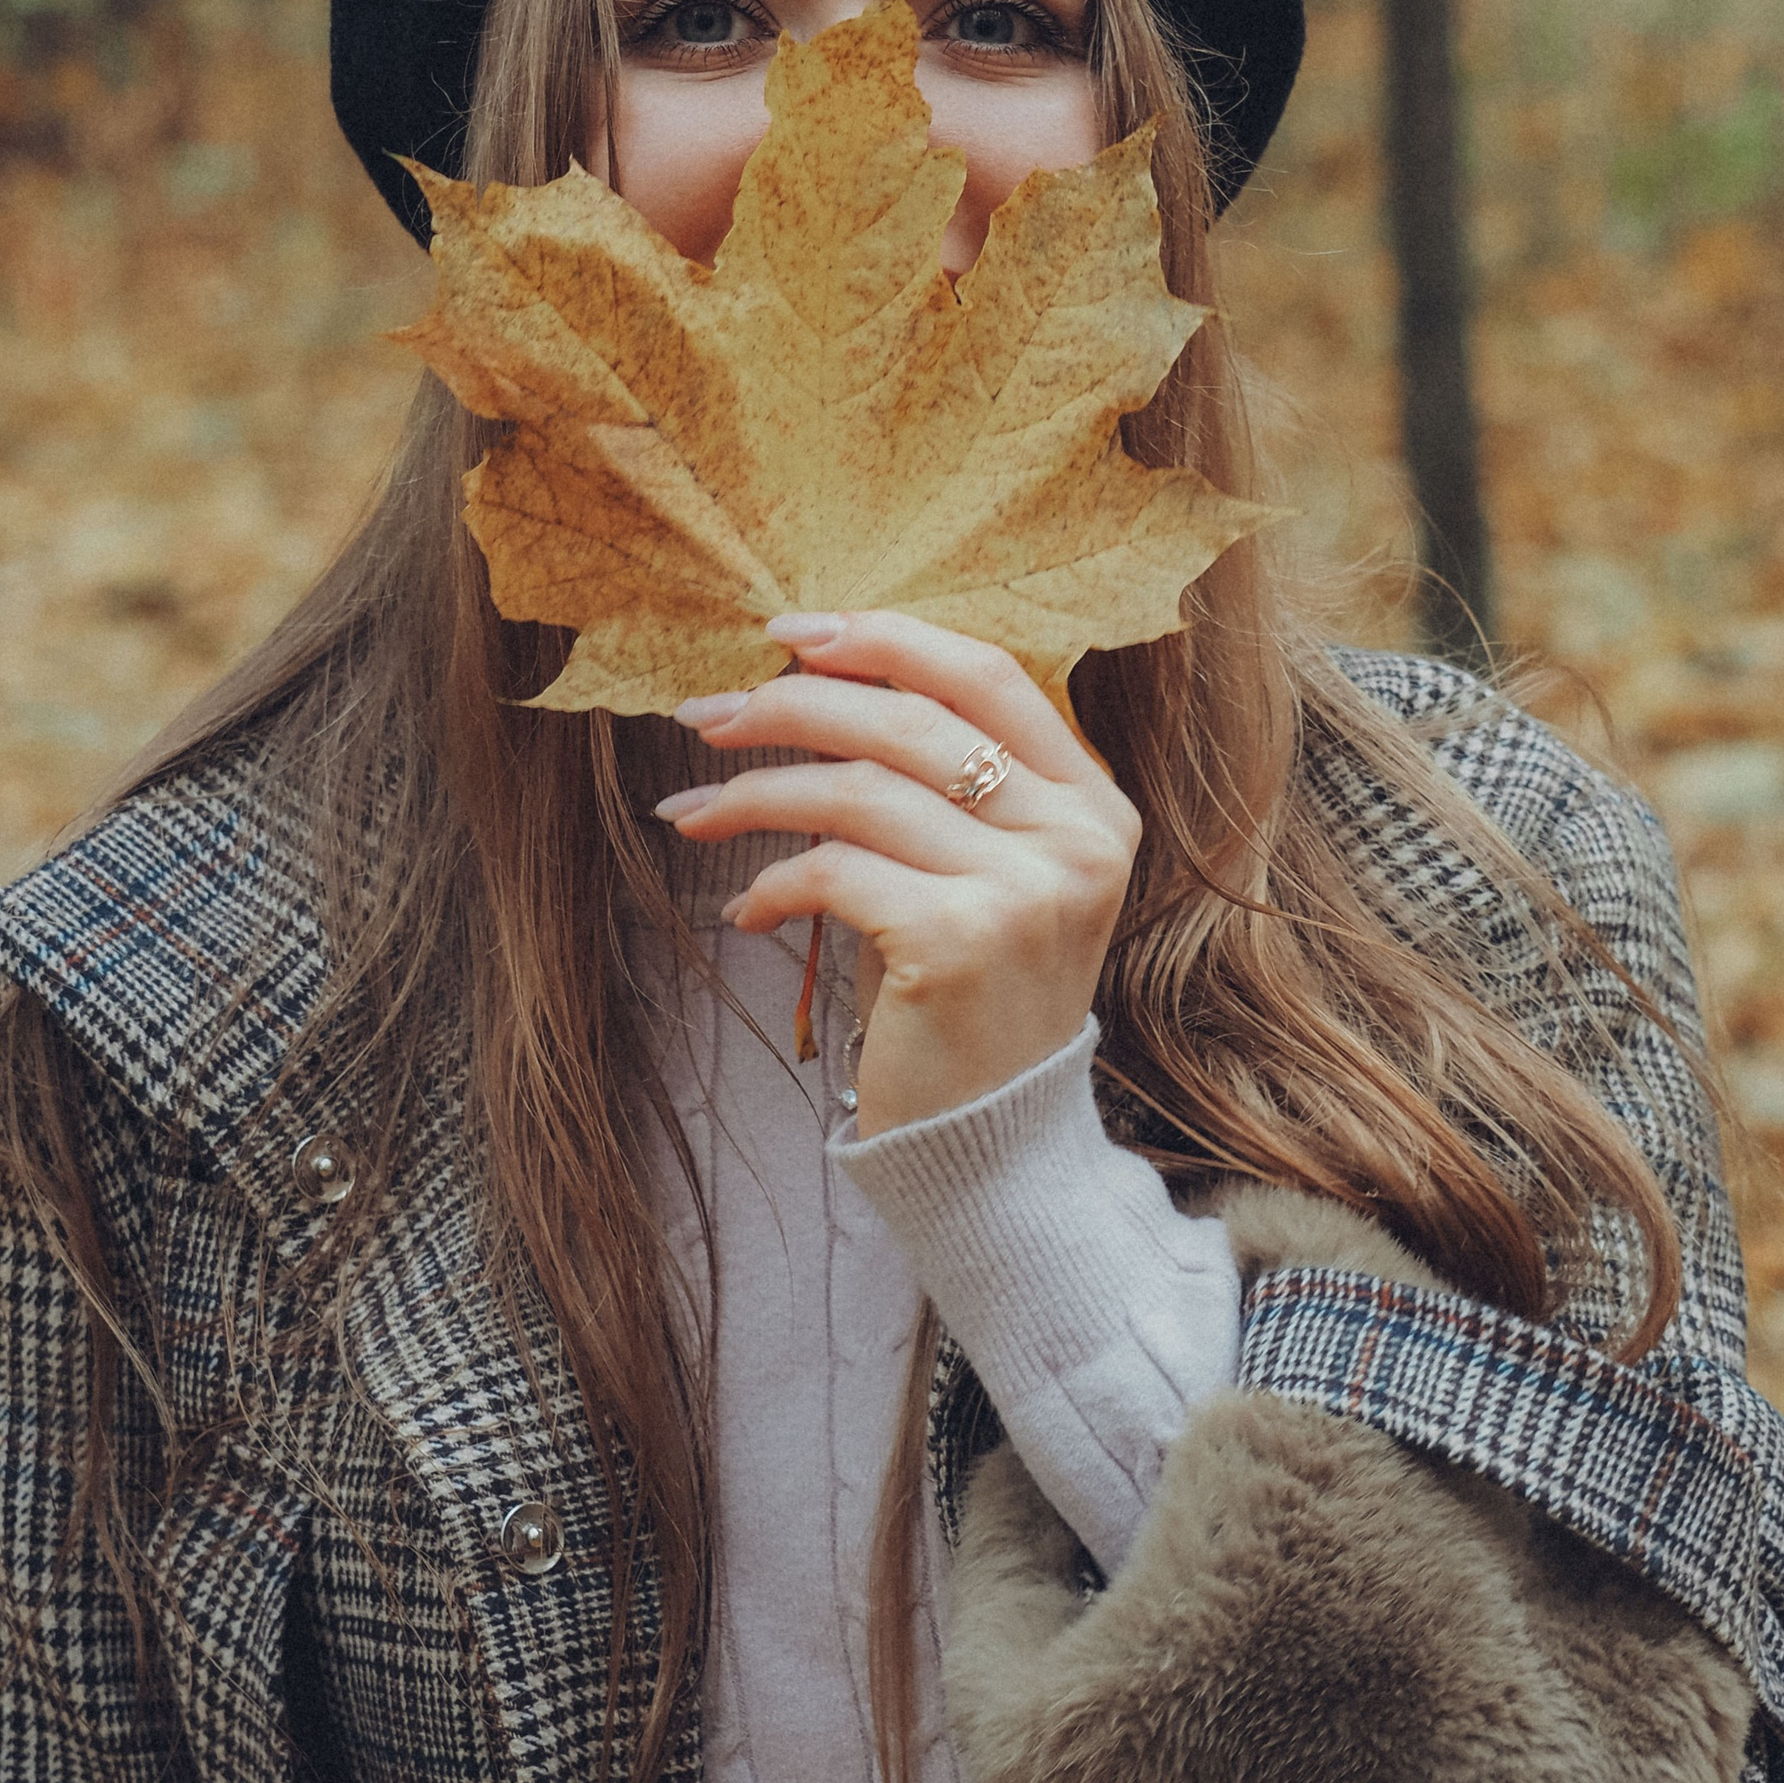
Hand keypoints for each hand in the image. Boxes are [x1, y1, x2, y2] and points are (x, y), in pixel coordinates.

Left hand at [653, 610, 1141, 1136]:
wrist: (990, 1149)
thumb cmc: (963, 998)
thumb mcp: (974, 875)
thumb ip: (931, 784)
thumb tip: (804, 680)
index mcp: (1091, 803)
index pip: (987, 674)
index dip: (884, 638)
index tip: (789, 634)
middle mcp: (1076, 837)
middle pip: (909, 720)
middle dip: (789, 706)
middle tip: (705, 717)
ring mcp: (1027, 888)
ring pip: (859, 790)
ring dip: (755, 793)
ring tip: (692, 814)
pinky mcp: (963, 942)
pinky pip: (835, 871)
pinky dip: (772, 882)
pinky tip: (748, 909)